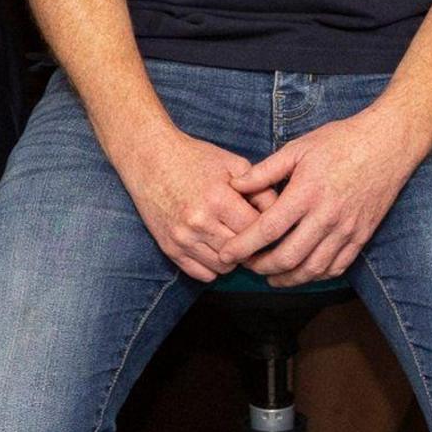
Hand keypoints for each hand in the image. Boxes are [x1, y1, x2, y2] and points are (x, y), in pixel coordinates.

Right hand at [116, 120, 285, 282]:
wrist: (149, 158)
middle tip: (253, 237)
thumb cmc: (194, 158)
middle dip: (252, 246)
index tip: (270, 227)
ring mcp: (182, 238)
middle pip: (241, 252)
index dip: (267, 230)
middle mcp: (199, 222)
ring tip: (232, 240)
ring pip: (224, 267)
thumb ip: (261, 189)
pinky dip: (214, 266)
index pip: (256, 230)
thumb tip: (282, 214)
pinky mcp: (169, 248)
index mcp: (218, 199)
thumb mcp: (233, 164)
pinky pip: (203, 274)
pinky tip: (215, 248)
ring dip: (233, 258)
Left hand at [231, 103, 431, 286]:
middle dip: (261, 267)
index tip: (226, 254)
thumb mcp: (298, 148)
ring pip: (312, 268)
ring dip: (288, 278)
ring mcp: (346, 229)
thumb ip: (265, 171)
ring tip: (271, 277)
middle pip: (288, 256)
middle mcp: (326, 216)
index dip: (243, 246)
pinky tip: (303, 272)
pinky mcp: (362, 236)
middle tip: (246, 266)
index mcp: (306, 193)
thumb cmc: (340, 141)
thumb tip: (235, 186)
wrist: (387, 144)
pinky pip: (337, 267)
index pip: (268, 229)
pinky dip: (316, 275)